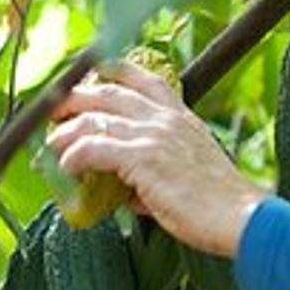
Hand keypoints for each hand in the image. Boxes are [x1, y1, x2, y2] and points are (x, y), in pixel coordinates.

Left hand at [46, 62, 266, 258]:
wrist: (237, 215)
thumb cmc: (218, 203)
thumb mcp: (189, 174)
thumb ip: (155, 173)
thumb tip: (129, 192)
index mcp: (182, 118)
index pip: (145, 79)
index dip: (113, 73)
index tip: (89, 78)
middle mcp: (167, 119)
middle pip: (106, 93)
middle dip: (72, 100)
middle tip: (53, 115)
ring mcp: (154, 135)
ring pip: (92, 119)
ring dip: (63, 134)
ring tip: (51, 151)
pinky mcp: (142, 157)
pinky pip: (91, 148)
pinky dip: (71, 158)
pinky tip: (66, 171)